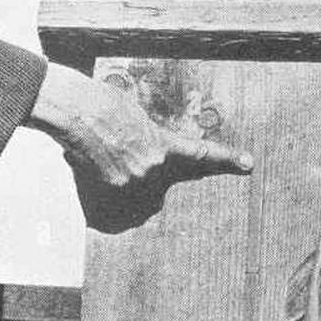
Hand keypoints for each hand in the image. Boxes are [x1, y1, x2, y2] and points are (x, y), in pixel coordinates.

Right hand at [27, 62, 252, 230]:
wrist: (72, 110)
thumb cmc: (100, 104)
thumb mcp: (137, 118)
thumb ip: (153, 143)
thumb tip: (152, 162)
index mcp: (165, 146)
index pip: (201, 156)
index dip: (226, 161)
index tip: (249, 164)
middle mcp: (154, 171)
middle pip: (160, 192)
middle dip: (145, 181)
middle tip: (123, 161)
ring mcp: (133, 187)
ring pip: (137, 205)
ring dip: (123, 191)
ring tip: (102, 167)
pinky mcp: (110, 198)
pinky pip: (113, 215)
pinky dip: (104, 205)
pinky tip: (93, 183)